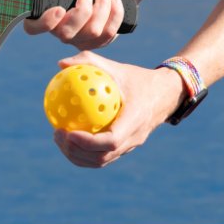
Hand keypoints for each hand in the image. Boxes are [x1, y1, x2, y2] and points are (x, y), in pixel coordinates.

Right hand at [24, 0, 133, 49]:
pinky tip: (115, 0)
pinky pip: (108, 33)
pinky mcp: (97, 43)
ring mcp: (79, 40)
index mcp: (47, 15)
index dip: (44, 23)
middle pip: (66, 34)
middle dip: (82, 12)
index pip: (33, 28)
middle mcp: (60, 32)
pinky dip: (115, 12)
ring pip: (92, 32)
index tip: (59, 9)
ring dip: (102, 7)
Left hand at [52, 51, 186, 167]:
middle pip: (102, 157)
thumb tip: (61, 64)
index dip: (88, 142)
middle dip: (76, 151)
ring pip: (101, 161)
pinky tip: (68, 137)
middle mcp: (134, 138)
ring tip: (59, 138)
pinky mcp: (125, 148)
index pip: (111, 141)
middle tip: (57, 134)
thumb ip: (89, 62)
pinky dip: (83, 153)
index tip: (68, 132)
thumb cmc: (137, 78)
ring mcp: (130, 146)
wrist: (165, 94)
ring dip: (77, 155)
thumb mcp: (116, 67)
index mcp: (135, 120)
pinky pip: (102, 156)